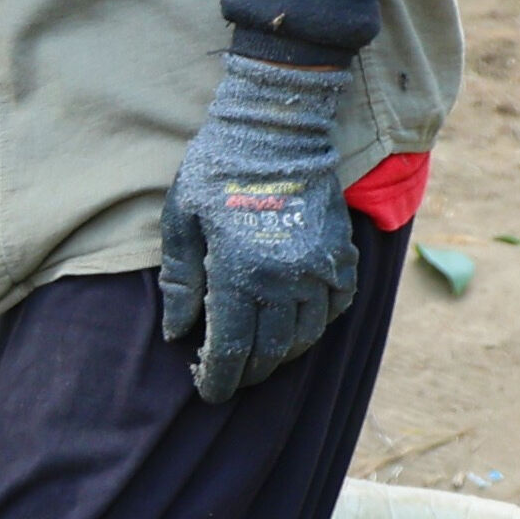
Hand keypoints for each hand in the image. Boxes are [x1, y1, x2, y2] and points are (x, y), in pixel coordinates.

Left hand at [158, 47, 358, 404]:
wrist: (276, 127)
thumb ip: (180, 281)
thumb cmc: (217, 169)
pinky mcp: (342, 252)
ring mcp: (319, 267)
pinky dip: (319, 323)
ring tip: (262, 357)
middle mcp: (284, 278)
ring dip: (283, 353)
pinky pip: (338, 306)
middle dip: (250, 373)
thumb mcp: (181, 221)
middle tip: (232, 379)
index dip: (219, 377)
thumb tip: (177, 333)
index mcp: (238, 272)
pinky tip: (299, 323)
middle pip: (271, 350)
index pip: (231, 347)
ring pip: (307, 334)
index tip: (208, 391)